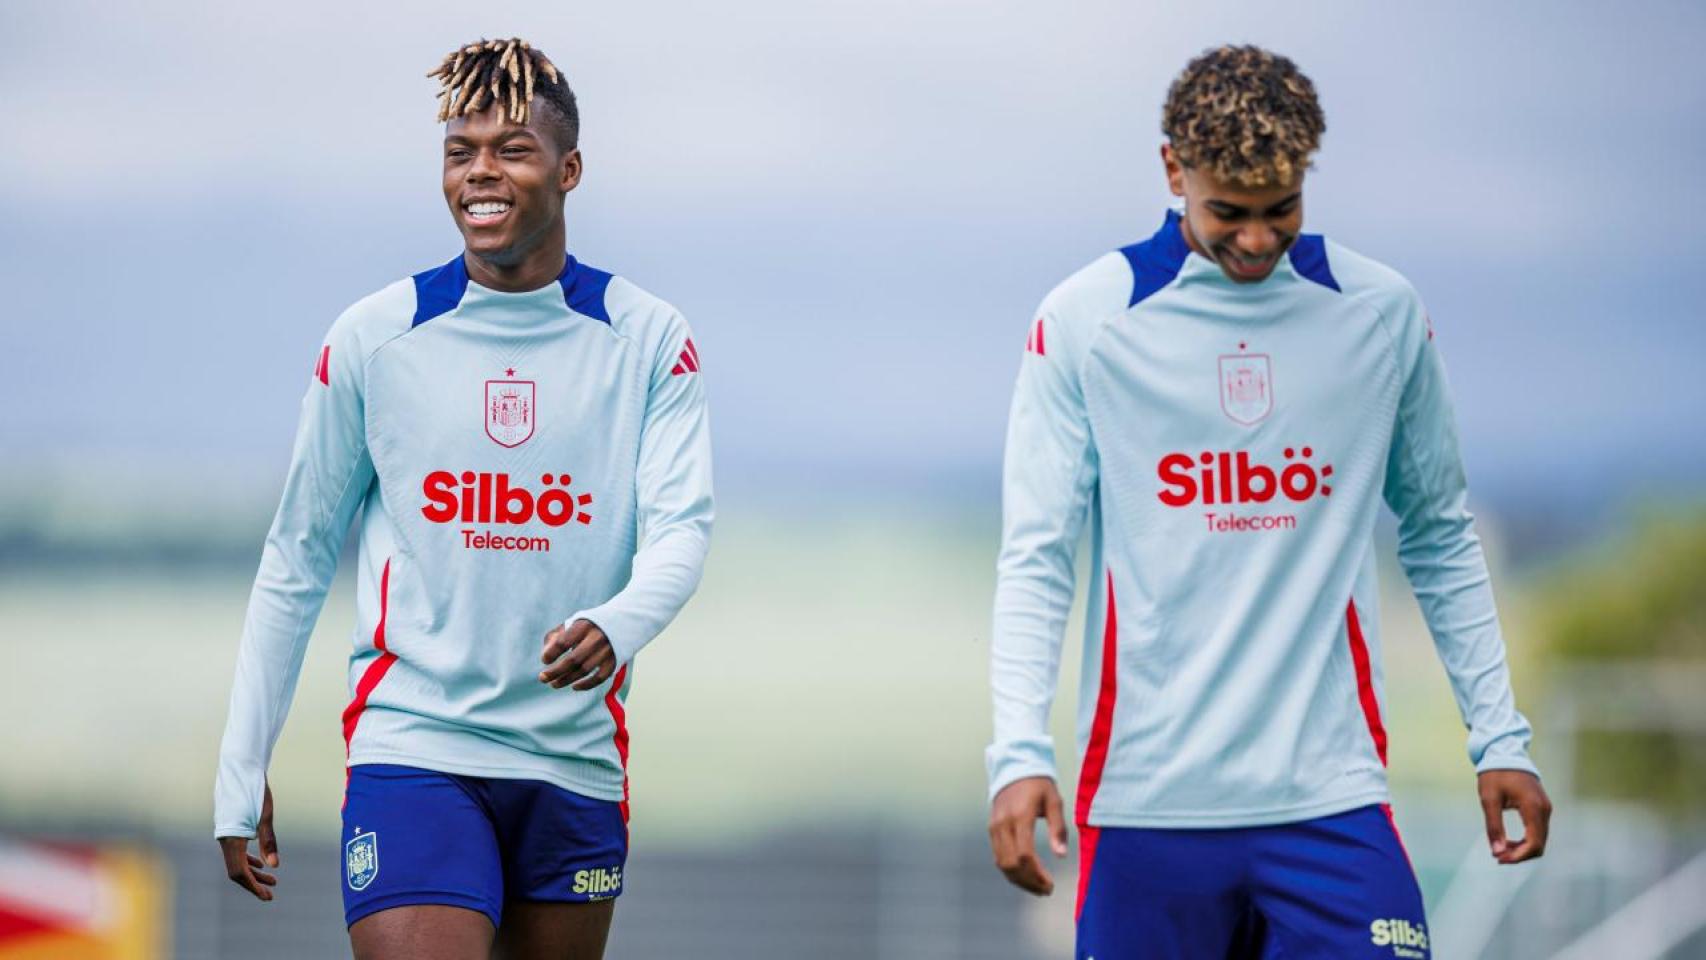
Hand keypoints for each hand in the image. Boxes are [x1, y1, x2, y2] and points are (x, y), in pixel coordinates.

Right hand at [217, 780, 279, 900]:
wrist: (241, 768)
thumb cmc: (255, 790)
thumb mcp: (266, 816)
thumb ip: (268, 841)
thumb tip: (275, 866)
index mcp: (231, 838)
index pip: (239, 872)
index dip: (253, 886)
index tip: (267, 896)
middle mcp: (225, 838)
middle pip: (237, 870)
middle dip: (254, 883)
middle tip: (271, 894)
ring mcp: (226, 833)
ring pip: (237, 860)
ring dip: (253, 872)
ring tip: (272, 881)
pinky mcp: (231, 827)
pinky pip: (237, 850)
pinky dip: (249, 859)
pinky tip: (261, 863)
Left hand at [540, 620, 617, 690]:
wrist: (623, 621)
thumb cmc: (589, 625)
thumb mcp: (572, 623)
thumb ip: (555, 637)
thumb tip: (546, 657)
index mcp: (583, 626)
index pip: (563, 642)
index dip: (551, 653)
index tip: (544, 660)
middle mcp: (596, 638)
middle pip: (573, 659)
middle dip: (555, 671)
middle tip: (542, 678)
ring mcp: (607, 650)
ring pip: (584, 670)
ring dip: (566, 680)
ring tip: (553, 684)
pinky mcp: (614, 661)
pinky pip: (599, 677)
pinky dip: (586, 685)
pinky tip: (574, 686)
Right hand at [988, 776, 1068, 894]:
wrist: (1014, 768)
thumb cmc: (1039, 785)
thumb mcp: (1054, 801)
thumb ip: (1058, 829)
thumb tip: (1061, 856)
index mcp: (1020, 816)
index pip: (1025, 854)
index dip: (1037, 874)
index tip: (1051, 884)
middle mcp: (1003, 824)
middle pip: (1011, 864)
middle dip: (1029, 882)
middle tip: (1046, 890)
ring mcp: (995, 827)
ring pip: (1002, 864)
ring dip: (1019, 880)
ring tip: (1038, 887)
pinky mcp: (992, 829)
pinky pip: (998, 857)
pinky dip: (1011, 871)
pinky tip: (1026, 876)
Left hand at [1478, 769, 1551, 863]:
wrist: (1505, 753)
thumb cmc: (1495, 774)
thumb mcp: (1489, 800)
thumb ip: (1494, 826)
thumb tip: (1497, 852)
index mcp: (1533, 807)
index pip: (1534, 843)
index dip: (1518, 856)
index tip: (1499, 859)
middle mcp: (1544, 810)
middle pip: (1539, 845)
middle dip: (1519, 855)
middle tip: (1497, 856)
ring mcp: (1545, 808)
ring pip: (1540, 840)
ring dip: (1522, 849)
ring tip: (1500, 849)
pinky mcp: (1542, 807)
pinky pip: (1538, 831)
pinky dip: (1526, 840)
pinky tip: (1509, 841)